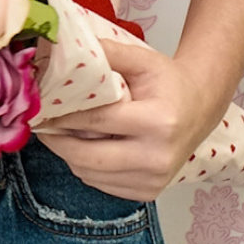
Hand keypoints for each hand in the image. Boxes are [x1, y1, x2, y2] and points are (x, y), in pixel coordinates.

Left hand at [34, 37, 214, 200]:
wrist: (200, 109)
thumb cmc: (169, 84)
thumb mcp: (143, 60)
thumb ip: (108, 53)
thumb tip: (68, 50)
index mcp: (158, 122)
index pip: (97, 122)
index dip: (64, 117)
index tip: (43, 111)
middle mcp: (158, 156)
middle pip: (89, 158)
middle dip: (59, 142)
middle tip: (43, 127)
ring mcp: (154, 179)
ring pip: (91, 175)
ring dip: (70, 157)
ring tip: (61, 136)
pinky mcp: (149, 192)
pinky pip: (102, 185)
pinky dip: (87, 169)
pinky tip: (86, 149)